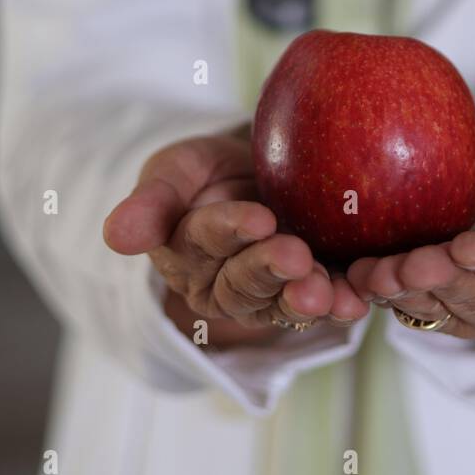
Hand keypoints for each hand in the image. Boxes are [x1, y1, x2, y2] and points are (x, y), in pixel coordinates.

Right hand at [103, 133, 368, 346]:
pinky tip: (358, 301)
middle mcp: (226, 284)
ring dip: (308, 299)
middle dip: (272, 271)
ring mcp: (272, 291)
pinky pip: (326, 301)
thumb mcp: (173, 172)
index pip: (208, 242)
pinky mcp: (313, 287)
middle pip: (247, 283)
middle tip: (297, 257)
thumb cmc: (203, 173)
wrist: (253, 172)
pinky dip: (343, 302)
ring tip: (330, 294)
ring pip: (285, 302)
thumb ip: (151, 204)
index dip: (231, 232)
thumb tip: (116, 237)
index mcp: (187, 256)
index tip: (258, 218)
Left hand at [347, 159, 474, 339]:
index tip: (466, 245)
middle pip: (470, 295)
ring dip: (401, 290)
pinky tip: (355, 276)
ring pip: (432, 305)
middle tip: (411, 260)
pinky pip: (402, 304)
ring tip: (375, 272)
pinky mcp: (427, 307)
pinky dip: (376, 293)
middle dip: (438, 278)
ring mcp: (464, 313)